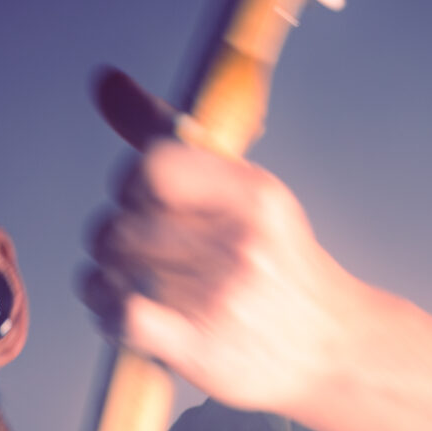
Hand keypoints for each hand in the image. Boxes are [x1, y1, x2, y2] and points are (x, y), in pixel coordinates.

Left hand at [81, 68, 360, 418]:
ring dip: (103, 282)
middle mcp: (237, 242)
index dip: (129, 186)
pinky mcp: (201, 349)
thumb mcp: (245, 192)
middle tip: (130, 254)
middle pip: (121, 224)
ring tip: (125, 287)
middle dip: (112, 239)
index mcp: (252, 194)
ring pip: (114, 271)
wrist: (329, 349)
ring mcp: (219, 297)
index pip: (154, 165)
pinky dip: (107, 315)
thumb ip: (170, 136)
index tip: (140, 204)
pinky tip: (121, 317)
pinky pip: (124, 316)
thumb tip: (105, 81)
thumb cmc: (277, 265)